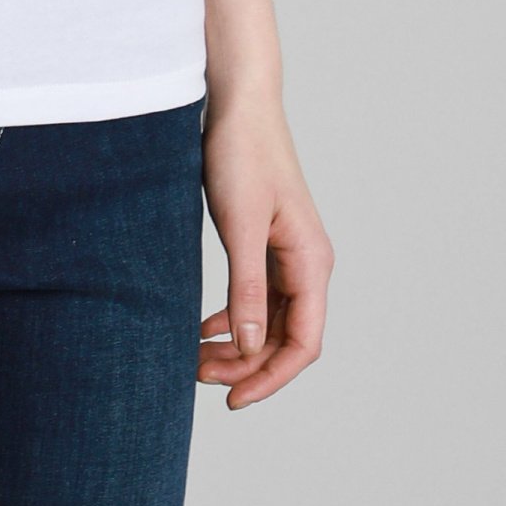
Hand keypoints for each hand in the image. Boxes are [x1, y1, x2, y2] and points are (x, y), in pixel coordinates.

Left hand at [197, 91, 332, 409]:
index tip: (232, 400)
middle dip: (246, 365)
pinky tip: (204, 327)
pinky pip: (257, 297)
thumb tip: (248, 347)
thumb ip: (245, 287)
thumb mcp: (239, 224)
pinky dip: (233, 318)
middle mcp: (307, 264)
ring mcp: (288, 255)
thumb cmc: (242, 155)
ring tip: (194, 358)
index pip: (303, 343)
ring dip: (237, 344)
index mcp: (310, 263)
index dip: (270, 378)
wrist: (239, 105)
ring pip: (269, 320)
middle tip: (197, 375)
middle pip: (285, 338)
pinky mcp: (266, 244)